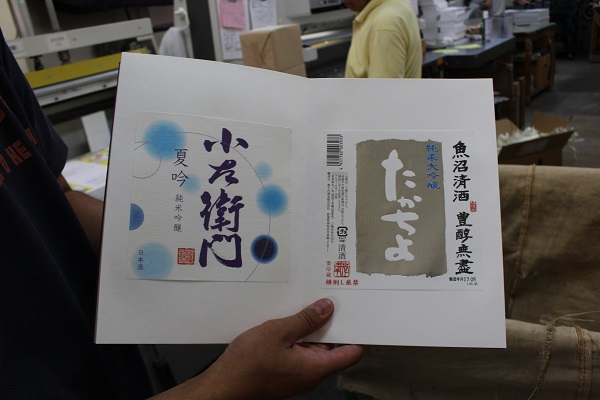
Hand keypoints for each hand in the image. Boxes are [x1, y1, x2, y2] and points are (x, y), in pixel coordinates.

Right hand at [152, 298, 363, 399]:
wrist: (223, 386)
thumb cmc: (247, 365)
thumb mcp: (277, 333)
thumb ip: (305, 320)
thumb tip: (327, 309)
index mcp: (315, 368)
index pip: (350, 354)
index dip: (357, 333)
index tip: (358, 314)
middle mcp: (309, 374)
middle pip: (331, 347)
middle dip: (331, 324)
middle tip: (329, 299)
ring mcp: (296, 373)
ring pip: (312, 347)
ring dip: (310, 328)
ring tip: (306, 305)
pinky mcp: (283, 370)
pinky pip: (297, 350)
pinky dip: (296, 335)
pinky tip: (287, 319)